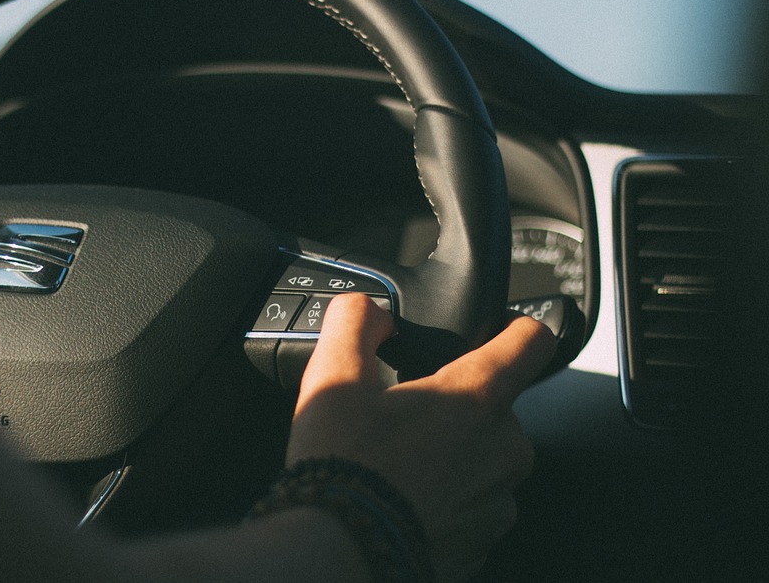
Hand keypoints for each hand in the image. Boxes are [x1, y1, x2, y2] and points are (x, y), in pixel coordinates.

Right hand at [287, 293, 556, 582]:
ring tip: (396, 468)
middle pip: (495, 408)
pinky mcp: (486, 543)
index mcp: (476, 397)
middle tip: (404, 422)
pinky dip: (444, 503)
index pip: (530, 341)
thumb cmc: (345, 467)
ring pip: (484, 462)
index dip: (517, 327)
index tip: (505, 329)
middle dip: (456, 409)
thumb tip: (370, 310)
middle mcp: (505, 447)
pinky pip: (472, 508)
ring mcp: (500, 501)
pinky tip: (401, 503)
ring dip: (452, 459)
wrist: (343, 554)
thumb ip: (355, 322)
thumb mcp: (334, 377)